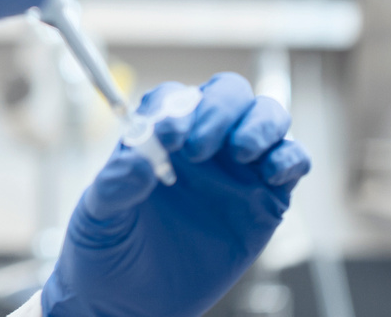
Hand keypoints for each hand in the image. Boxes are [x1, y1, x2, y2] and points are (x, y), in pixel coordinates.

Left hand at [43, 73, 311, 316]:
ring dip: (261, 123)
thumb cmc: (107, 250)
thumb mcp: (98, 218)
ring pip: (266, 117)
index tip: (166, 134)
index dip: (174, 108)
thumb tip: (138, 161)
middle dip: (220, 108)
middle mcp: (200, 145)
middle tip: (199, 147)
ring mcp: (236, 170)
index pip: (173, 99)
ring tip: (241, 151)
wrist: (131, 303)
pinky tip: (272, 173)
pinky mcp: (265, 201)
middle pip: (227, 94)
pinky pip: (292, 162)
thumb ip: (115, 186)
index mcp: (156, 138)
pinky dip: (291, 157)